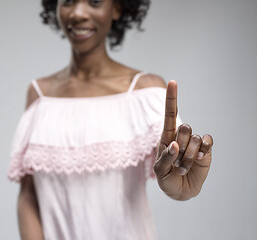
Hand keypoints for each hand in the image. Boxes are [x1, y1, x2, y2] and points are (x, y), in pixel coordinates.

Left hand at [153, 80, 212, 199]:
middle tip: (176, 162)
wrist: (181, 191)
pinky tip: (198, 160)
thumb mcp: (159, 171)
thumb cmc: (166, 179)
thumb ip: (164, 158)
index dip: (172, 98)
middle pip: (184, 127)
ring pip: (195, 138)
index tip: (173, 82)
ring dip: (189, 157)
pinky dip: (203, 152)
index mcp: (166, 137)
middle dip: (180, 147)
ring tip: (183, 167)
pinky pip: (208, 142)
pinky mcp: (206, 150)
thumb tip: (174, 144)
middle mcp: (180, 136)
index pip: (170, 114)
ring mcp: (194, 142)